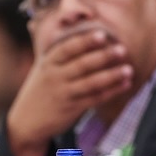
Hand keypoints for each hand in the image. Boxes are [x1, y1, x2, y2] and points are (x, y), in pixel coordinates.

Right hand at [5, 28, 133, 155]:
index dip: (85, 41)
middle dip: (103, 56)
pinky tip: (125, 84)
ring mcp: (63, 93)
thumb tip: (82, 33)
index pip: (68, 49)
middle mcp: (55, 77)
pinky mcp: (72, 109)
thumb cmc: (41, 89)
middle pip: (82, 65)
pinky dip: (111, 91)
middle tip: (122, 49)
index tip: (102, 34)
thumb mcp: (43, 68)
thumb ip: (60, 53)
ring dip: (111, 76)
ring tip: (129, 69)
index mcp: (48, 63)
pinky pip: (94, 98)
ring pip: (91, 83)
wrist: (26, 122)